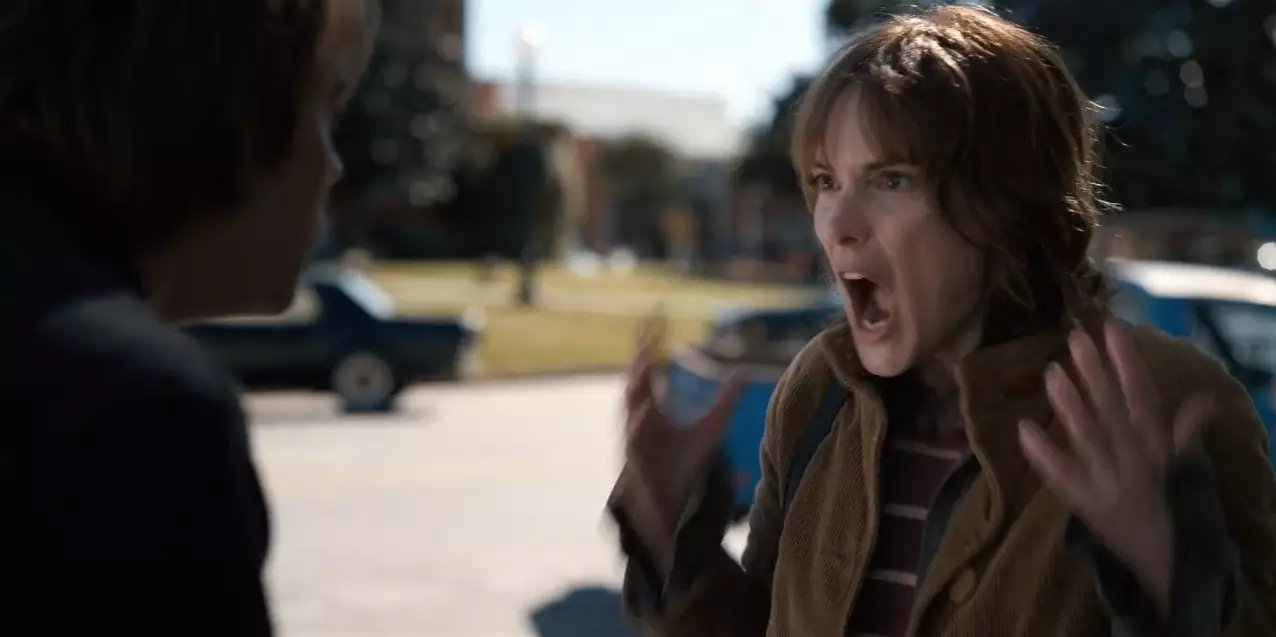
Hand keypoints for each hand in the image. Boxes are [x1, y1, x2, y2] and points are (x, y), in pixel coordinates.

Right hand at [618, 315, 745, 573]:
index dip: (651, 342)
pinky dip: (641, 423)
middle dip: (640, 358)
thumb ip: (725, 401)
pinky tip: (649, 409)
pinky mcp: (637, 459)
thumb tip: (744, 372)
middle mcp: (640, 419)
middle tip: (649, 334)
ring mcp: (635, 438)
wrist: (670, 506)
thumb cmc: (684, 465)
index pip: (649, 367)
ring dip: (638, 386)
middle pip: (636, 381)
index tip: (657, 316)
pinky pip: (635, 438)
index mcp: (653, 407)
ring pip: (631, 406)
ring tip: (648, 364)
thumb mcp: (712, 430)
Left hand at [1018, 318, 1214, 614]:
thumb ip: (1186, 433)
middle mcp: (1133, 460)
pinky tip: (1022, 429)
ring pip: (1087, 437)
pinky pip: (1061, 478)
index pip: (1142, 396)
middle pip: (1111, 410)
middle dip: (1094, 372)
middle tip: (1075, 336)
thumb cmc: (1174, 511)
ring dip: (1070, 404)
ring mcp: (1107, 482)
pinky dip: (1043, 454)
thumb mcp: (1187, 470)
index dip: (1127, 362)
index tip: (1112, 327)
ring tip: (1051, 371)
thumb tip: (1204, 399)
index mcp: (1157, 448)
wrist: (1166, 564)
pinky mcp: (1084, 504)